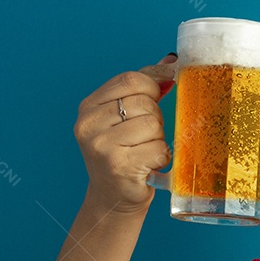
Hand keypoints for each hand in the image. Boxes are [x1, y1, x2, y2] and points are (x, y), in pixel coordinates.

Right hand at [75, 54, 176, 215]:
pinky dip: (161, 157)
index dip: (154, 82)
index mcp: (89, 107)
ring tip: (145, 150)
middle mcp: (89, 124)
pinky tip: (148, 164)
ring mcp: (101, 145)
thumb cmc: (124, 154)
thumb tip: (171, 61)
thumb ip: (144, 88)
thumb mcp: (125, 118)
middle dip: (155, 117)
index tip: (168, 85)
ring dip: (158, 139)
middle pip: (144, 102)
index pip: (130, 79)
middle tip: (145, 135)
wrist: (113, 198)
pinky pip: (158, 148)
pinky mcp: (119, 165)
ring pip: (153, 124)